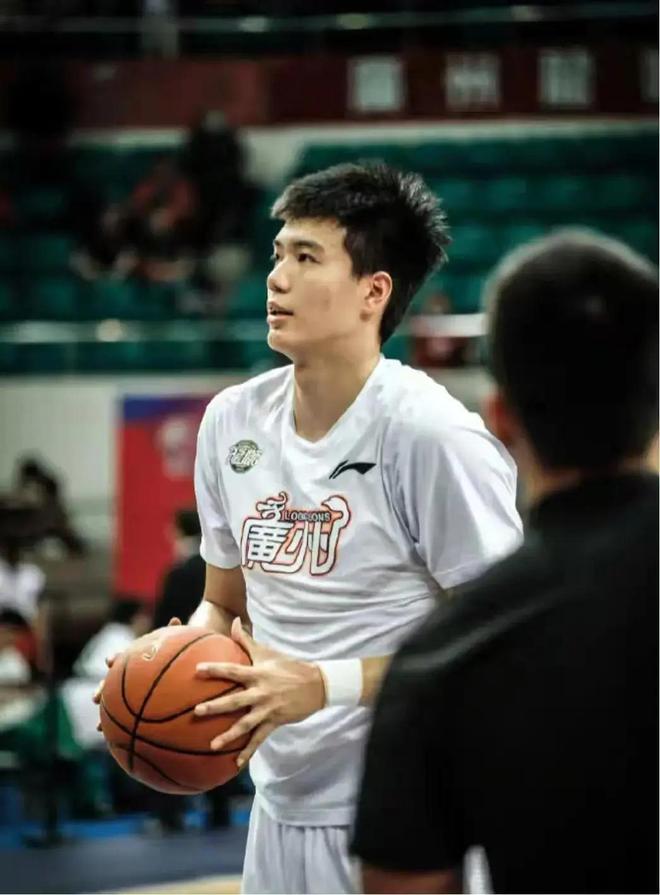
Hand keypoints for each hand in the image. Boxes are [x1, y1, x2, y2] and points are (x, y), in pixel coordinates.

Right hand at [93, 617, 181, 726]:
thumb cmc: (175, 654)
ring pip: (114, 705)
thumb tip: (174, 619)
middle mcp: (129, 676)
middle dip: (103, 690)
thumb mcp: (175, 644)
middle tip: (96, 697)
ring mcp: (130, 692)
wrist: (178, 668)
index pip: (122, 658)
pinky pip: (127, 720)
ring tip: (100, 726)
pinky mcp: (136, 707)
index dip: (115, 660)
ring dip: (107, 717)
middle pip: (111, 683)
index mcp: (135, 661)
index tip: (109, 661)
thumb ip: (172, 634)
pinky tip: (118, 743)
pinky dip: (121, 731)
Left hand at [194, 617, 324, 766]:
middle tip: (197, 711)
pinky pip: (259, 739)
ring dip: (229, 735)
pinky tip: (235, 764)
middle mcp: (261, 692)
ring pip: (246, 724)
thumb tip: (233, 622)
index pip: (233, 671)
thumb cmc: (288, 666)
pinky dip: (248, 752)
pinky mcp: (275, 722)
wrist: (317, 684)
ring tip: (212, 745)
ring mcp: (268, 709)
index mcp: (258, 674)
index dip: (216, 669)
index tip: (198, 670)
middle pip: (235, 700)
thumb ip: (247, 640)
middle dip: (216, 706)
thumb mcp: (268, 652)